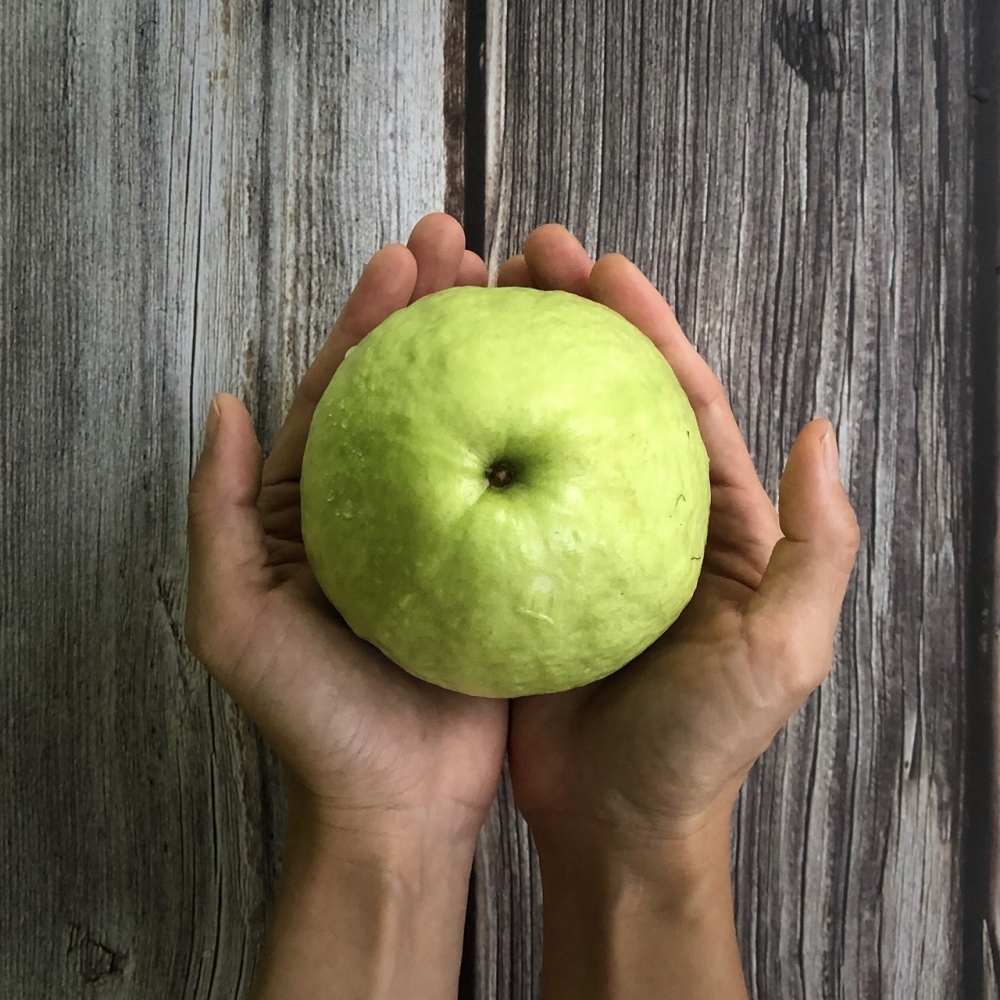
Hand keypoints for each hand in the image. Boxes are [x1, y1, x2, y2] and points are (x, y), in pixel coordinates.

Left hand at [184, 215, 507, 996]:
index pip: (341, 390)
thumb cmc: (314, 722)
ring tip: (526, 290)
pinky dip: (535, 433)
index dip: (370, 319)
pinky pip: (516, 484)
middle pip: (410, 391)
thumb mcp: (234, 621)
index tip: (407, 257)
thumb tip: (226, 404)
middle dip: (434, 312)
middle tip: (471, 246)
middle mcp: (381, 506)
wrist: (397, 806)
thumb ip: (218, 511)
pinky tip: (568, 389)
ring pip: (470, 425)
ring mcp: (444, 531)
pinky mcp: (495, 564)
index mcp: (315, 507)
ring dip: (491, 356)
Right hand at [502, 224, 858, 847]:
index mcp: (713, 520)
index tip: (600, 264)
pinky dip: (475, 440)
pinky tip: (438, 404)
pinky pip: (500, 490)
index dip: (646, 326)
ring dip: (516, 364)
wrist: (615, 823)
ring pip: (545, 430)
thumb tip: (819, 429)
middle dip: (572, 318)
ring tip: (470, 302)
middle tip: (521, 256)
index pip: (682, 398)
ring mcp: (577, 540)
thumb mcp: (783, 650)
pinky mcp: (524, 572)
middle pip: (608, 395)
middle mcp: (643, 516)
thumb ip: (817, 545)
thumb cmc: (700, 745)